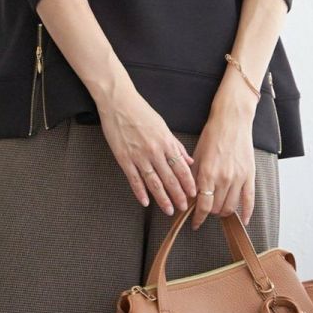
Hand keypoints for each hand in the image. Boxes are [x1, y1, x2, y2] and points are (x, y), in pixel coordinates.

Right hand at [96, 89, 195, 213]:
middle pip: (170, 178)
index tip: (194, 194)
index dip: (188, 183)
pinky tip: (145, 202)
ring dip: (163, 198)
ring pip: (154, 182)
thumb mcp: (163, 126)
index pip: (181, 168)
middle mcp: (155, 151)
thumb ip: (176, 145)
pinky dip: (140, 192)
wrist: (118, 102)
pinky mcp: (124, 158)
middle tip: (184, 207)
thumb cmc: (141, 112)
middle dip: (178, 195)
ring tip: (169, 209)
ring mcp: (138, 156)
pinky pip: (134, 179)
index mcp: (166, 142)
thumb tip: (188, 161)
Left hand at [189, 103, 256, 230]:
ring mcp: (239, 178)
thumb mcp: (197, 156)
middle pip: (216, 208)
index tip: (195, 223)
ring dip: (223, 211)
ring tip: (218, 207)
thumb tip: (190, 198)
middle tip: (205, 208)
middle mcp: (224, 179)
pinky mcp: (250, 176)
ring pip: (230, 207)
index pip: (203, 206)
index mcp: (208, 174)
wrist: (232, 121)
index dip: (198, 218)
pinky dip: (246, 213)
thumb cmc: (212, 136)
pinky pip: (249, 200)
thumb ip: (194, 179)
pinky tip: (243, 220)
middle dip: (209, 211)